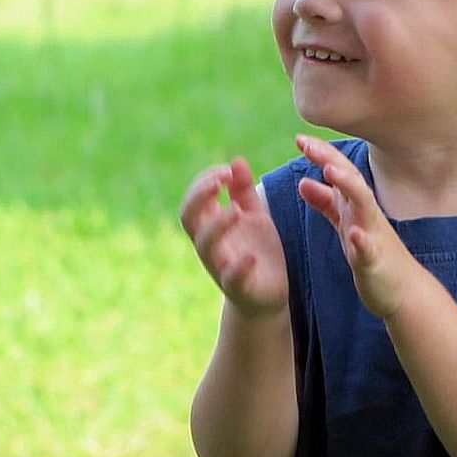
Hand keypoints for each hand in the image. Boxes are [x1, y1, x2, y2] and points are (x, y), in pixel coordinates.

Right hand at [180, 157, 288, 317]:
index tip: (226, 170)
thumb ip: (244, 192)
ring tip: (236, 210)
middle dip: (199, 197)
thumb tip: (236, 161)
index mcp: (211, 226)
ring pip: (205, 246)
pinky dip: (239, 267)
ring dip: (217, 226)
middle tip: (220, 181)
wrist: (268, 295)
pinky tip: (250, 256)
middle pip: (188, 218)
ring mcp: (220, 266)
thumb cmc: (258, 251)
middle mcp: (210, 245)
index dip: (204, 181)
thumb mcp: (254, 216)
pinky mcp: (238, 287)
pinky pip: (231, 278)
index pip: (194, 199)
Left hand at [296, 135, 412, 319]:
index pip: (339, 172)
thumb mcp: (344, 224)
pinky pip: (370, 250)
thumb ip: (326, 203)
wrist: (401, 290)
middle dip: (330, 159)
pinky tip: (354, 234)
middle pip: (350, 180)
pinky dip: (363, 241)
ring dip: (349, 187)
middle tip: (308, 143)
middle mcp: (366, 214)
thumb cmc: (372, 255)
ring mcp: (373, 236)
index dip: (322, 154)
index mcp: (355, 205)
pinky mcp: (376, 262)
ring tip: (331, 171)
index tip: (301, 138)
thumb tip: (303, 181)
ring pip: (364, 206)